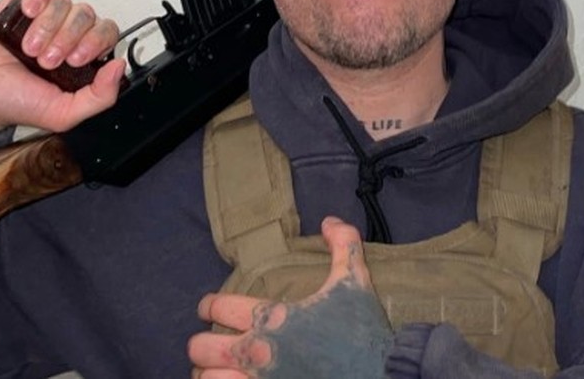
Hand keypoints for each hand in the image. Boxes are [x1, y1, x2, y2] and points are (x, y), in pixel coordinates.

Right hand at [0, 0, 124, 131]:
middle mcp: (66, 34)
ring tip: (29, 48)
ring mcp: (43, 18)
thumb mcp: (63, 113)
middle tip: (47, 60)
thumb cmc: (14, 103)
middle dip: (68, 37)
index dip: (95, 42)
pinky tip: (27, 12)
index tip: (75, 59)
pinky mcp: (20, 4)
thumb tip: (119, 67)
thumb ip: (100, 97)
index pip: (106, 33)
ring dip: (47, 25)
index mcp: (81, 57)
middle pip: (86, 15)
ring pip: (63, 1)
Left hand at [188, 217, 392, 377]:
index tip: (208, 309)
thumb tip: (329, 220)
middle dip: (202, 345)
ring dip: (207, 374)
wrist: (382, 377)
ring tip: (215, 371)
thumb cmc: (363, 332)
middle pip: (201, 348)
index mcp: (272, 318)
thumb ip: (343, 244)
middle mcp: (257, 352)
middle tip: (210, 345)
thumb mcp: (355, 282)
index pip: (218, 307)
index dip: (208, 306)